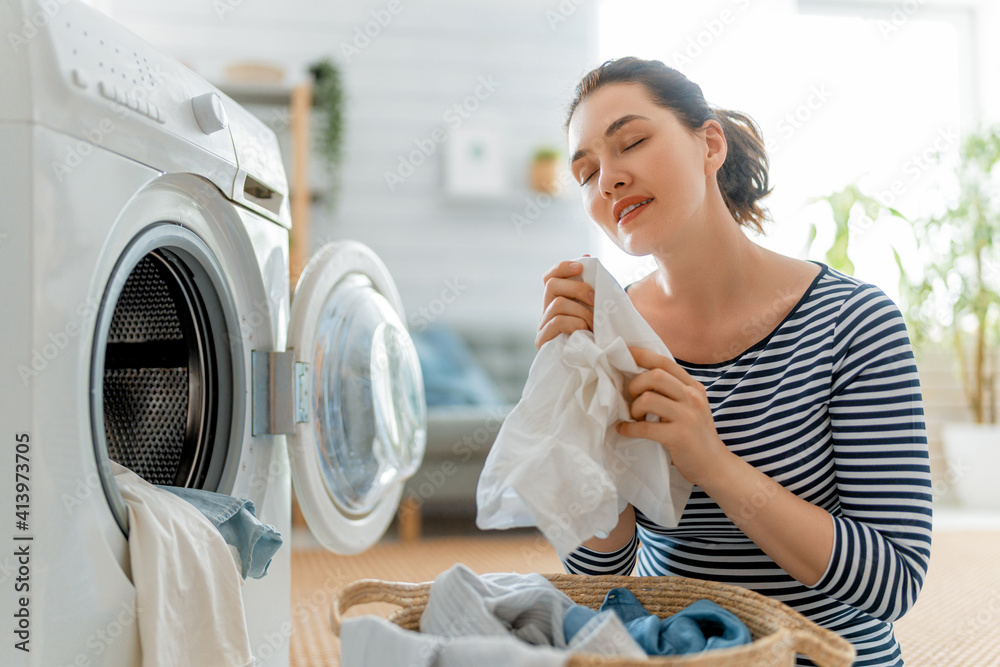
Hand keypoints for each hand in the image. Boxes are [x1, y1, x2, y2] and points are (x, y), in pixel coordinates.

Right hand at [535, 258, 594, 349]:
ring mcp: (544, 327)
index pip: (550, 276)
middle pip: (551, 285)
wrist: (597, 367)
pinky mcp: (544, 342)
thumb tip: (588, 256)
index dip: (563, 266)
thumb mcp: (597, 309)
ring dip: (581, 311)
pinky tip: (586, 332)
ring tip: (594, 323)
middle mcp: (546, 312)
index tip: (582, 265)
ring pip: (557, 304)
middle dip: (577, 288)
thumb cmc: (598, 336)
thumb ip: (592, 286)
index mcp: (558, 301)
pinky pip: (557, 322)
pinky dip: (575, 323)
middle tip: (595, 299)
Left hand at [615, 346, 732, 486]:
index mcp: (693, 387)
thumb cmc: (696, 435)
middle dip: (635, 385)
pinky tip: (625, 430)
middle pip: (655, 376)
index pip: (665, 362)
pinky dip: (629, 429)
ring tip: (634, 417)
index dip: (642, 355)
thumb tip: (638, 378)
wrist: (714, 465)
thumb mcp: (691, 406)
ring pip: (647, 399)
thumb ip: (672, 391)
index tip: (624, 353)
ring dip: (633, 408)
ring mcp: (687, 416)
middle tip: (631, 399)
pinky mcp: (679, 436)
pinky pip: (644, 427)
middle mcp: (692, 397)